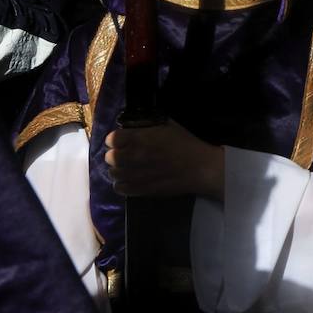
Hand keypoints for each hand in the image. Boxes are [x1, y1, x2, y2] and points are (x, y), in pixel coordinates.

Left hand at [104, 121, 224, 200]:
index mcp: (142, 138)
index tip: (120, 140)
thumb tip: (138, 123)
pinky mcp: (143, 189)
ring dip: (117, 169)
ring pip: (114, 173)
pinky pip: (121, 189)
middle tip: (122, 154)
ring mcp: (138, 175)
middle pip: (110, 157)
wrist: (202, 167)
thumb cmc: (188, 143)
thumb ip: (151, 124)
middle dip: (114, 154)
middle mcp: (136, 156)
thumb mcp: (171, 125)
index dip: (115, 139)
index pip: (113, 139)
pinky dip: (121, 184)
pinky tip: (128, 180)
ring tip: (125, 168)